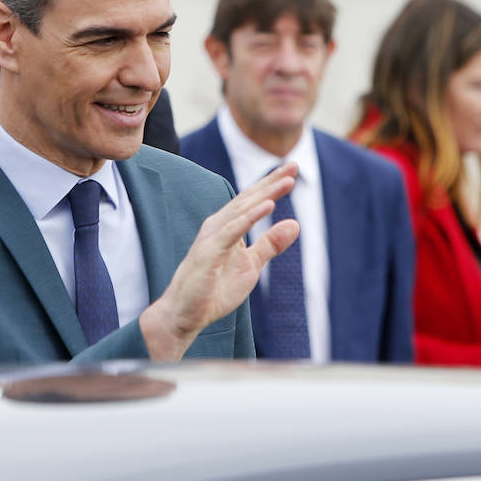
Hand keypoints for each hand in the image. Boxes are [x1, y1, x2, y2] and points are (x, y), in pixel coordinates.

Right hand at [139, 163, 300, 360]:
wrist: (184, 315)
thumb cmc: (214, 289)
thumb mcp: (251, 266)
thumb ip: (271, 245)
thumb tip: (295, 223)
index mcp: (228, 227)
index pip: (253, 202)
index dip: (272, 185)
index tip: (293, 170)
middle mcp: (219, 226)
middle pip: (248, 199)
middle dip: (271, 182)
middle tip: (294, 165)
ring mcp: (212, 238)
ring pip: (242, 210)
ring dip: (265, 194)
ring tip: (286, 181)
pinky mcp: (209, 252)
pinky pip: (232, 231)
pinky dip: (250, 218)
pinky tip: (268, 206)